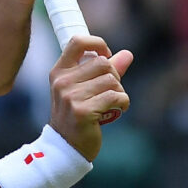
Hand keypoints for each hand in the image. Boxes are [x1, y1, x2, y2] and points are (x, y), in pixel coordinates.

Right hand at [48, 35, 132, 159]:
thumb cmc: (78, 114)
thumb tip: (128, 54)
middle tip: (110, 91)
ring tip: (112, 103)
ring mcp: (70, 96)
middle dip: (115, 76)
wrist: (66, 145)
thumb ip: (106, 70)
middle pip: (103, 63)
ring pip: (112, 80)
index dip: (98, 43)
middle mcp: (62, 81)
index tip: (106, 55)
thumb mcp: (86, 89)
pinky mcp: (82, 111)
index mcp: (59, 72)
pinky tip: (117, 110)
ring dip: (120, 92)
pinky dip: (123, 103)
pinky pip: (116, 96)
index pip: (77, 42)